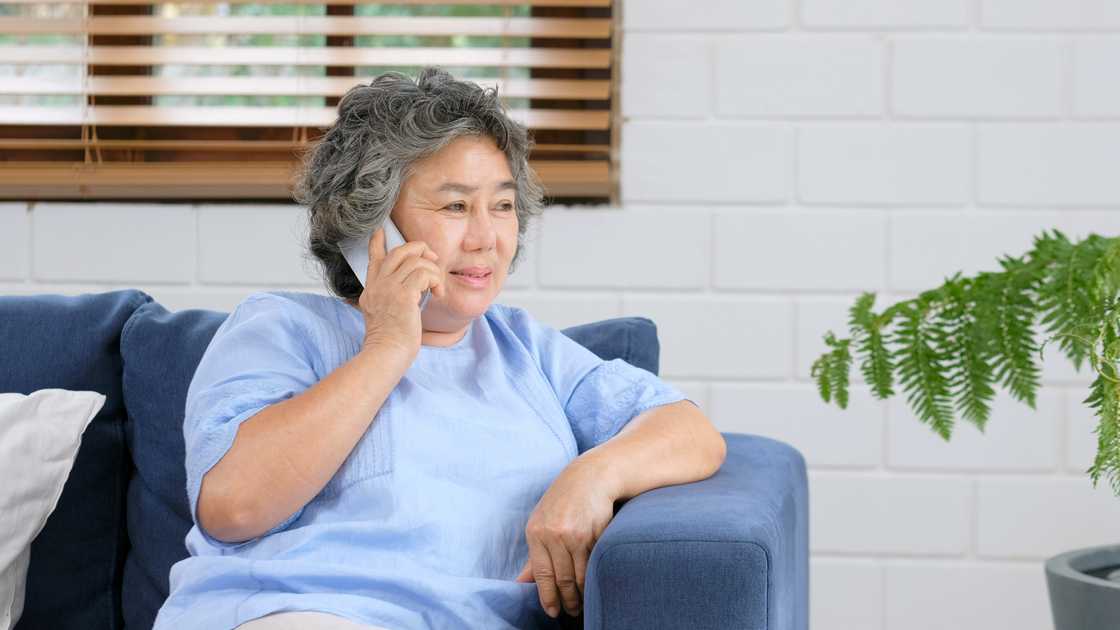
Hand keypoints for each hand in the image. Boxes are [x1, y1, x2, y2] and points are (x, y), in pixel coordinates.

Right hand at [356, 226, 445, 356]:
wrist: (386, 354)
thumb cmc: (390, 342)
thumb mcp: (383, 315)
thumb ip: (390, 299)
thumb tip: (411, 289)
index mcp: (372, 290)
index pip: (374, 258)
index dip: (378, 241)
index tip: (381, 230)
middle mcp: (378, 285)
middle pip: (399, 251)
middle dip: (419, 249)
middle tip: (432, 260)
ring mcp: (389, 289)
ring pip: (416, 261)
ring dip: (433, 271)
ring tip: (437, 288)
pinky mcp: (403, 295)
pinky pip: (425, 274)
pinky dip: (436, 280)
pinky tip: (438, 294)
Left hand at [515, 461, 617, 618]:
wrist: (589, 478)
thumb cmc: (561, 502)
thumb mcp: (540, 523)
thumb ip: (533, 556)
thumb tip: (520, 583)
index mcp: (536, 532)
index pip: (542, 574)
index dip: (547, 596)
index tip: (552, 611)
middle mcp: (555, 534)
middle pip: (562, 578)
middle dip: (566, 600)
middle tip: (570, 612)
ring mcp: (577, 534)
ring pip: (579, 575)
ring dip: (581, 594)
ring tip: (581, 604)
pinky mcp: (596, 534)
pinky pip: (594, 564)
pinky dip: (593, 579)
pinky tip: (592, 586)